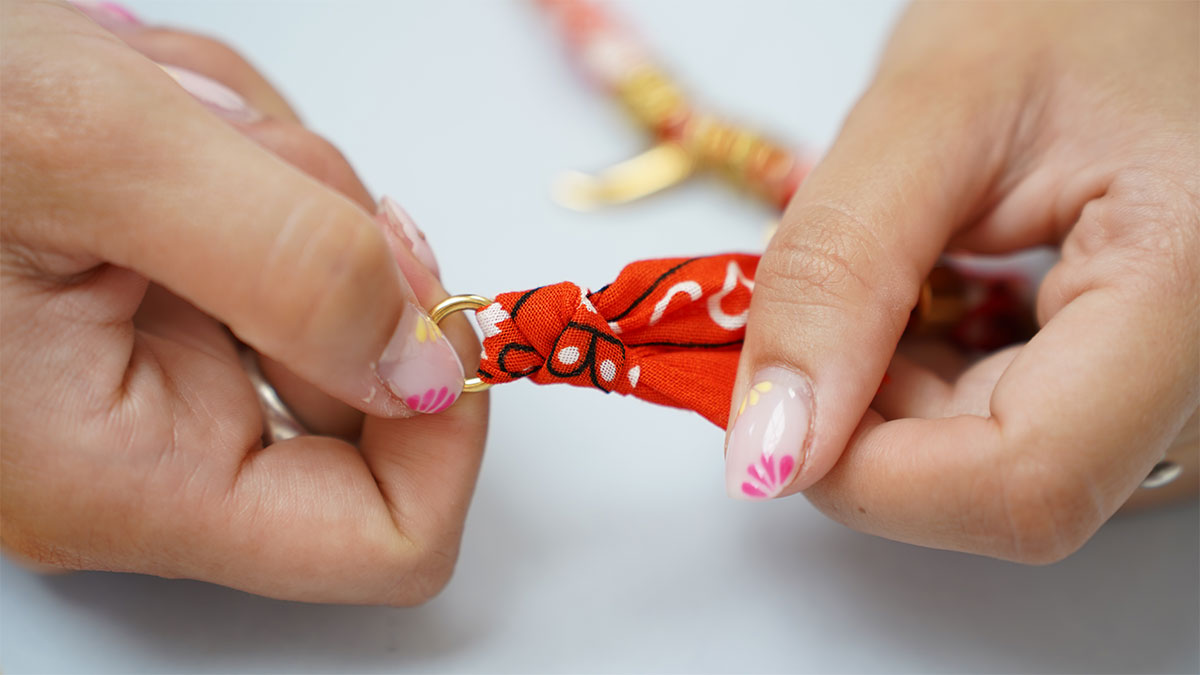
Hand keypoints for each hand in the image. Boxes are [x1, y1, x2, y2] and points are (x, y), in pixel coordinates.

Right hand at [1, 0, 485, 603]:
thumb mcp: (93, 150)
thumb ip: (288, 264)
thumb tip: (426, 367)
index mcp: (129, 475)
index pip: (389, 536)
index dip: (445, 418)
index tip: (416, 292)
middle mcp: (145, 453)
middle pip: (372, 381)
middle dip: (331, 238)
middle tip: (225, 151)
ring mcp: (150, 382)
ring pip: (334, 288)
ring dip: (277, 177)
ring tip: (157, 120)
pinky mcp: (153, 316)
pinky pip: (281, 240)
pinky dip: (248, 163)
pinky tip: (158, 122)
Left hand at [726, 1, 1196, 561]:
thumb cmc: (1083, 6)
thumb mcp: (932, 111)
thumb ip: (837, 274)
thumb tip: (769, 449)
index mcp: (1191, 289)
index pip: (1023, 486)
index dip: (869, 474)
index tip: (770, 409)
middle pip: (1004, 489)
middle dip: (869, 420)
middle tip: (829, 302)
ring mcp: (1187, 393)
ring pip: (1001, 476)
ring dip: (899, 402)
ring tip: (905, 271)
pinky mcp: (1150, 388)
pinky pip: (1021, 436)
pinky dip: (938, 388)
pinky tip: (938, 300)